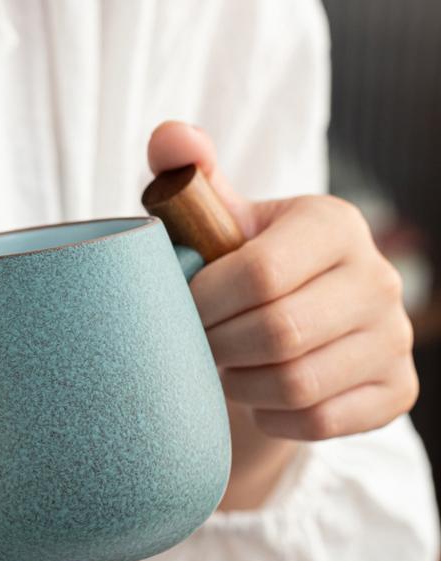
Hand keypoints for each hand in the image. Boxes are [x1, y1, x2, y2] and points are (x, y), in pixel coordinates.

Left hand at [148, 122, 417, 507]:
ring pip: (297, 384)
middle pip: (278, 334)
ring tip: (227, 366)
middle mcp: (378, 277)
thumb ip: (191, 179)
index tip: (182, 310)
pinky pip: (320, 421)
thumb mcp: (216, 224)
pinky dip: (273, 417)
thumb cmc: (239, 272)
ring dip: (242, 384)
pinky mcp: (397, 390)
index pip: (259, 273)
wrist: (286, 330)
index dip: (204, 303)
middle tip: (200, 344)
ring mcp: (395, 337)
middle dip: (219, 347)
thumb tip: (169, 135)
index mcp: (332, 224)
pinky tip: (260, 396)